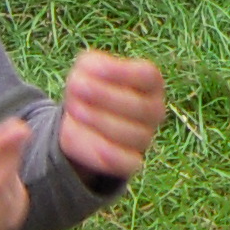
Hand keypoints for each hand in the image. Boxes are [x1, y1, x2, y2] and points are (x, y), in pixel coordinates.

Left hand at [55, 50, 167, 180]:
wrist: (83, 120)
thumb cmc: (91, 85)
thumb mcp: (87, 68)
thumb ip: (89, 67)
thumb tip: (85, 81)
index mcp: (151, 82)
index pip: (148, 75)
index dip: (121, 72)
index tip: (92, 69)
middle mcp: (154, 110)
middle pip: (139, 107)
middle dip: (104, 97)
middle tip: (76, 89)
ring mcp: (146, 137)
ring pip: (132, 135)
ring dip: (99, 121)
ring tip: (74, 110)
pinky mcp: (131, 161)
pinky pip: (126, 162)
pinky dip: (107, 152)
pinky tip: (92, 142)